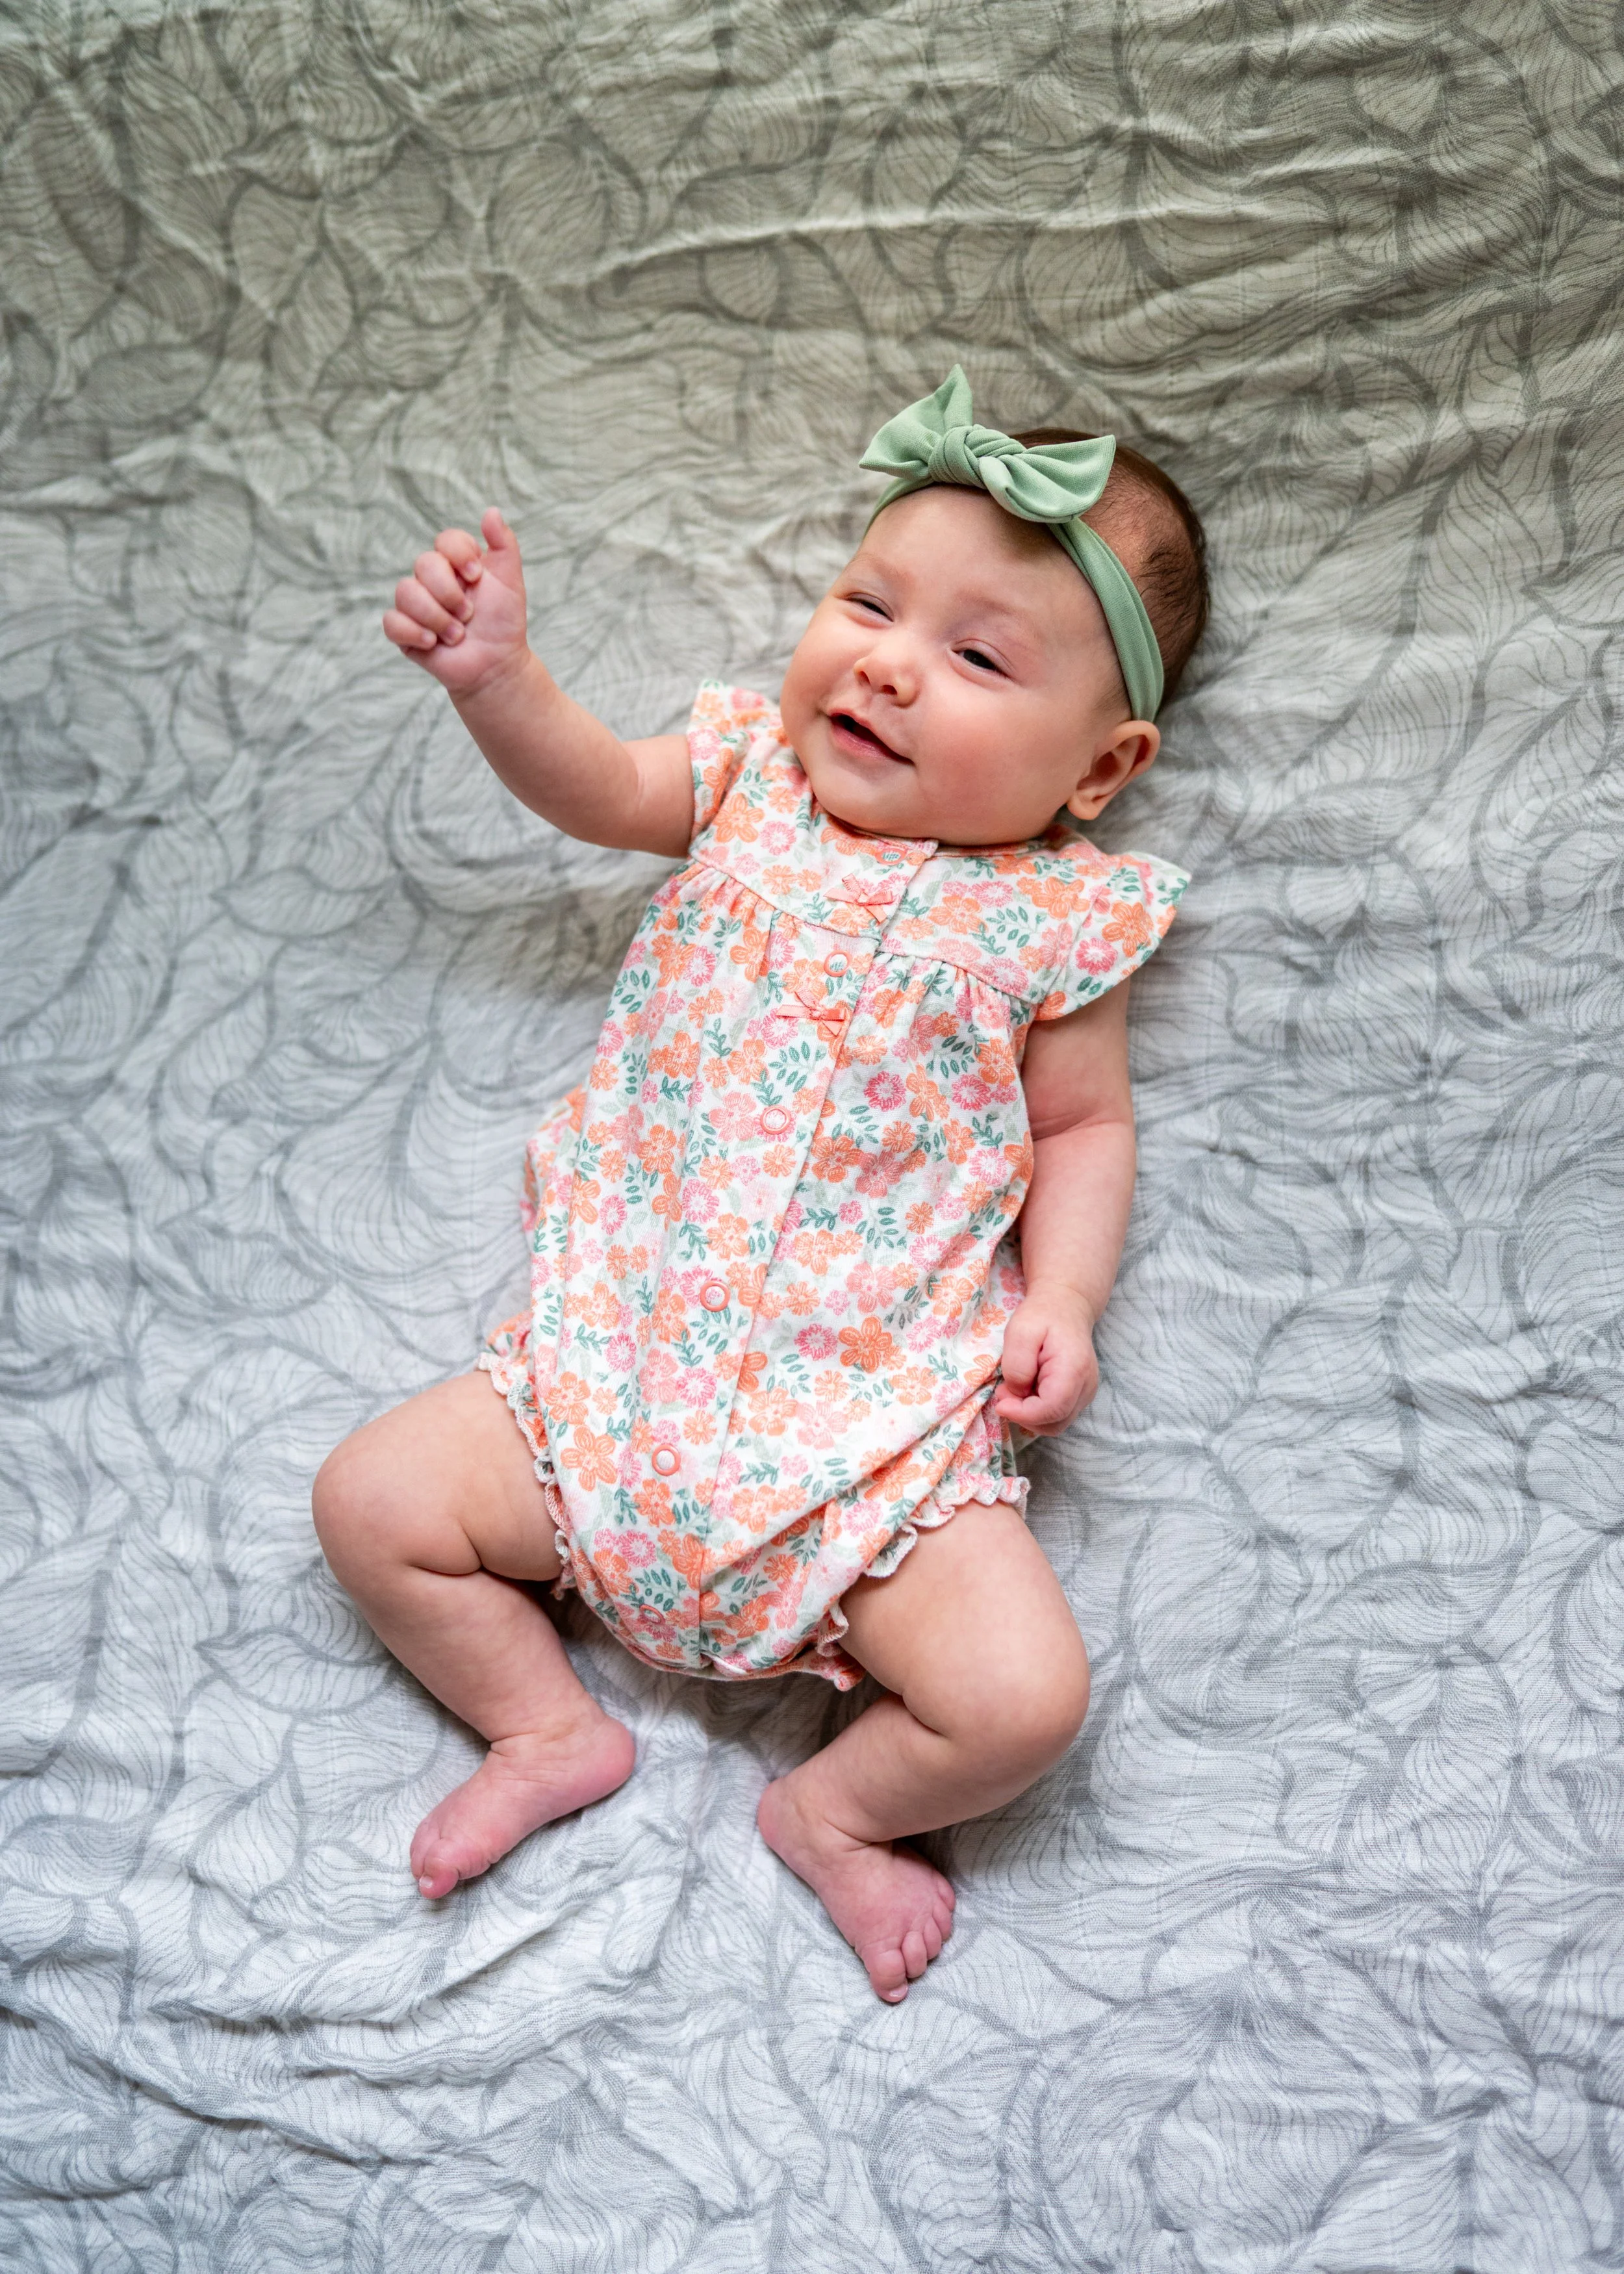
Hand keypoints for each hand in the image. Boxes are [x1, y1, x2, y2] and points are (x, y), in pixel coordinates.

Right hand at [382, 508, 530, 699]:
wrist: (495, 665)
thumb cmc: (502, 623)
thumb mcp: (510, 582)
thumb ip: (504, 545)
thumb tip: (491, 511)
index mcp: (455, 563)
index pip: (445, 540)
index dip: (460, 556)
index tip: (478, 578)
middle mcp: (431, 579)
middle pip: (424, 563)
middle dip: (450, 593)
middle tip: (469, 615)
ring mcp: (415, 604)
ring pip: (406, 591)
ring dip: (437, 617)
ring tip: (456, 635)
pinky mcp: (403, 630)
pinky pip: (392, 621)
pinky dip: (415, 633)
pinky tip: (434, 644)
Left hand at [993, 1289, 1099, 1435]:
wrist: (1066, 1306)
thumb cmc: (1042, 1315)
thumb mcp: (1020, 1331)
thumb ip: (1017, 1365)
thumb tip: (1017, 1393)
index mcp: (1074, 1370)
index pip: (1052, 1410)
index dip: (1023, 1414)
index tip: (1000, 1403)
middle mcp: (1086, 1387)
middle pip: (1055, 1424)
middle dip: (1024, 1416)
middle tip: (1004, 1392)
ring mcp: (1085, 1393)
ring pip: (1055, 1424)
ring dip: (1029, 1415)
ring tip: (1014, 1389)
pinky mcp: (1079, 1396)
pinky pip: (1056, 1415)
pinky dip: (1037, 1410)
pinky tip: (1027, 1389)